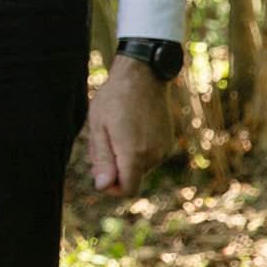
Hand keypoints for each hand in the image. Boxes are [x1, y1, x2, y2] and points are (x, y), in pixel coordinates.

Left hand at [87, 57, 174, 194]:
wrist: (143, 77)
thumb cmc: (114, 99)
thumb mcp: (98, 127)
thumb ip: (102, 159)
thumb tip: (103, 187)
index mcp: (134, 154)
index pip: (128, 190)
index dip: (112, 188)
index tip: (100, 172)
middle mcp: (154, 155)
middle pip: (132, 178)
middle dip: (115, 168)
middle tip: (103, 139)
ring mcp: (164, 148)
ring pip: (141, 167)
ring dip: (125, 157)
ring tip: (115, 130)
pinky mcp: (168, 141)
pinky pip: (150, 156)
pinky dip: (138, 149)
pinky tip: (130, 127)